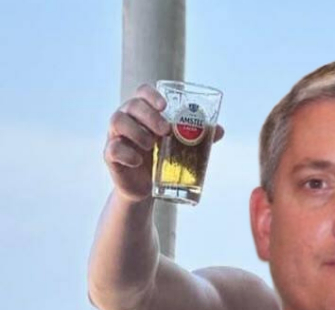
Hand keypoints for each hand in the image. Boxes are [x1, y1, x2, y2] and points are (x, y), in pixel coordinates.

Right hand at [103, 82, 224, 202]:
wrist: (147, 189)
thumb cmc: (162, 161)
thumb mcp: (180, 148)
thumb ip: (198, 137)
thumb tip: (220, 129)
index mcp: (143, 113)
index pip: (142, 92)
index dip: (151, 95)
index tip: (165, 105)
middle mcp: (127, 119)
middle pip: (131, 105)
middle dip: (149, 115)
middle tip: (165, 131)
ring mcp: (116, 136)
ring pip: (118, 121)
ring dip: (137, 131)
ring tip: (152, 145)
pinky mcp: (111, 156)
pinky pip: (113, 149)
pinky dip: (126, 153)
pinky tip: (138, 161)